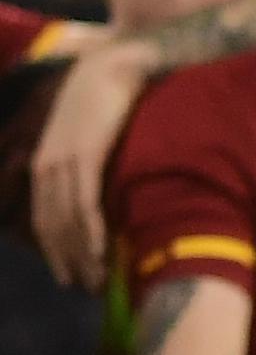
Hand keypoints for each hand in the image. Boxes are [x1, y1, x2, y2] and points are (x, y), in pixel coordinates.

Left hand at [33, 38, 156, 290]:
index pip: (44, 221)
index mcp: (44, 165)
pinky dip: (90, 232)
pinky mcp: (85, 155)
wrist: (112, 66)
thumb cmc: (107, 101)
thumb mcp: (88, 137)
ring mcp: (64, 162)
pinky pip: (84, 203)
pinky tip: (100, 252)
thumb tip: (103, 197)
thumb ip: (89, 165)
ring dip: (82, 255)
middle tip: (85, 288)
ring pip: (68, 221)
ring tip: (97, 280)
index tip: (71, 278)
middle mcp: (46, 168)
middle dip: (68, 262)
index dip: (56, 253)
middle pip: (53, 228)